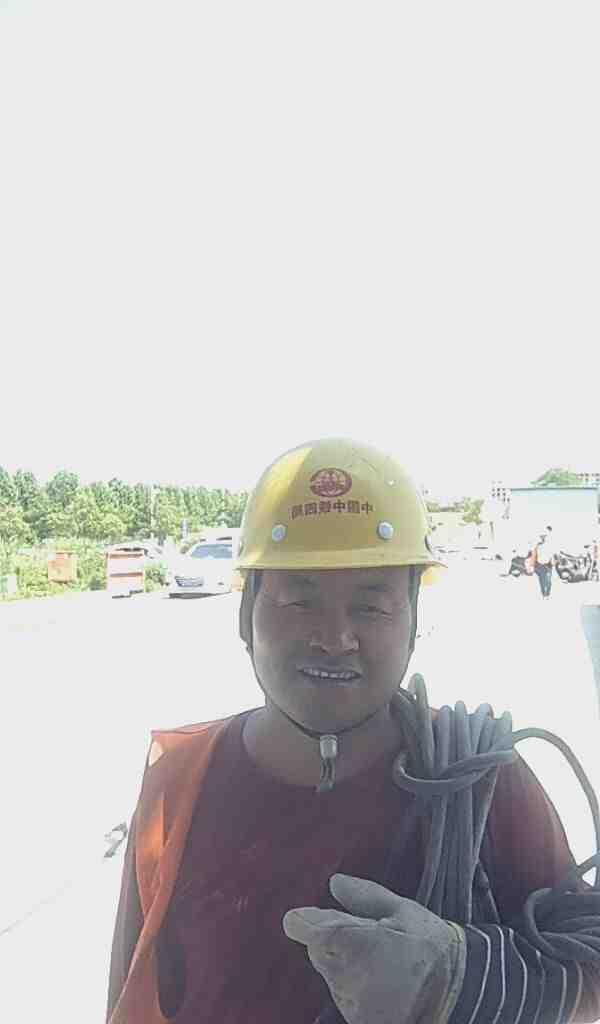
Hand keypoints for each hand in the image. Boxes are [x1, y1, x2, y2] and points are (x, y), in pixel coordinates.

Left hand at [283, 874, 464, 1023]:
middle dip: (334, 943)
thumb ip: (363, 896)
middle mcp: (343, 976)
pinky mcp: (358, 1022)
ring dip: (346, 967)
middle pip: (317, 951)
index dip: (304, 920)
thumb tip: (334, 883)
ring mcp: (350, 1003)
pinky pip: (345, 998)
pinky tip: (382, 984)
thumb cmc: (429, 946)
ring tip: (382, 964)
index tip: (305, 918)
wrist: (458, 994)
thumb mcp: (401, 909)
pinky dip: (356, 989)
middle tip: (369, 940)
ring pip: (332, 975)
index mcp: (350, 941)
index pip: (305, 928)